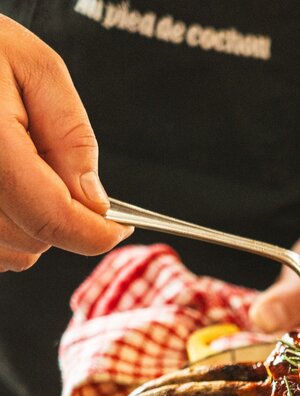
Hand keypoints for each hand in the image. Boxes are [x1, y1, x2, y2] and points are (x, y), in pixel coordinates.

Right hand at [0, 16, 130, 272]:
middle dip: (65, 219)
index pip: (51, 217)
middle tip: (55, 171)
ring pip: (13, 253)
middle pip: (35, 241)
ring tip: (25, 174)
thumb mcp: (36, 69)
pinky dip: (9, 232)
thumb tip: (95, 201)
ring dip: (35, 228)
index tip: (119, 226)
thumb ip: (71, 136)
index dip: (96, 233)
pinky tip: (7, 192)